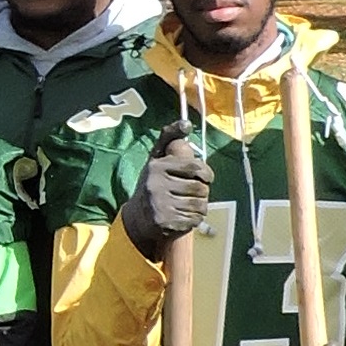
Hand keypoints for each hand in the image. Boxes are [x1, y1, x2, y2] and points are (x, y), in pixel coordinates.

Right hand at [117, 129, 209, 255]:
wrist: (138, 217)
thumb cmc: (154, 183)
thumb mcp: (157, 158)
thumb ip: (170, 137)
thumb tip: (186, 123)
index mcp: (157, 167)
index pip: (194, 167)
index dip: (207, 173)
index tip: (207, 177)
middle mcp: (156, 185)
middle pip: (199, 188)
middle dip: (203, 192)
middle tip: (196, 193)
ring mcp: (160, 205)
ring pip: (199, 205)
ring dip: (201, 206)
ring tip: (192, 204)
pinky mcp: (165, 222)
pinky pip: (194, 220)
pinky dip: (195, 219)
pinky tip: (186, 216)